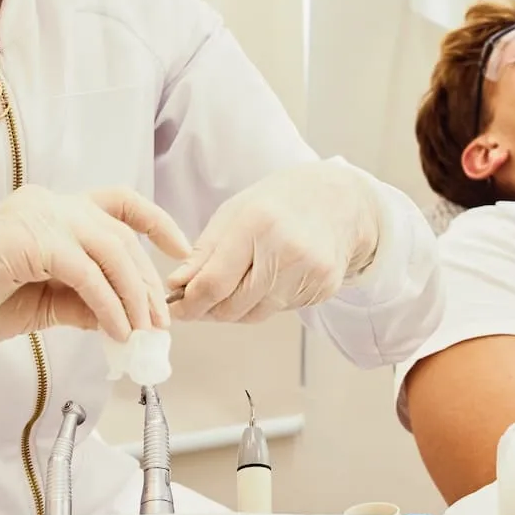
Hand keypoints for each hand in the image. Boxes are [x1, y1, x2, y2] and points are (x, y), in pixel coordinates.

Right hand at [0, 185, 189, 371]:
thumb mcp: (44, 303)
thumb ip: (85, 300)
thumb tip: (129, 315)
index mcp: (51, 208)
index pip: (118, 202)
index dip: (156, 221)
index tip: (182, 251)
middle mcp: (47, 202)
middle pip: (120, 235)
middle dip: (146, 282)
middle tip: (161, 323)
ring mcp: (37, 215)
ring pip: (110, 250)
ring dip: (133, 296)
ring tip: (142, 333)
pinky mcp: (28, 239)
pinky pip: (86, 272)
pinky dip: (108, 304)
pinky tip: (115, 330)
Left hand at [166, 161, 381, 323]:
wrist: (337, 200)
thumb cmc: (279, 202)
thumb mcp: (234, 213)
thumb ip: (204, 252)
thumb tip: (177, 286)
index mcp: (257, 224)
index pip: (213, 283)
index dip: (189, 304)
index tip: (176, 308)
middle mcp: (286, 250)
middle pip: (233, 306)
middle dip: (209, 309)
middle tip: (198, 301)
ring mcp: (309, 271)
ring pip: (255, 314)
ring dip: (237, 307)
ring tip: (235, 285)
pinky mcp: (324, 287)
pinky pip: (280, 310)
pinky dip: (265, 302)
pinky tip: (270, 278)